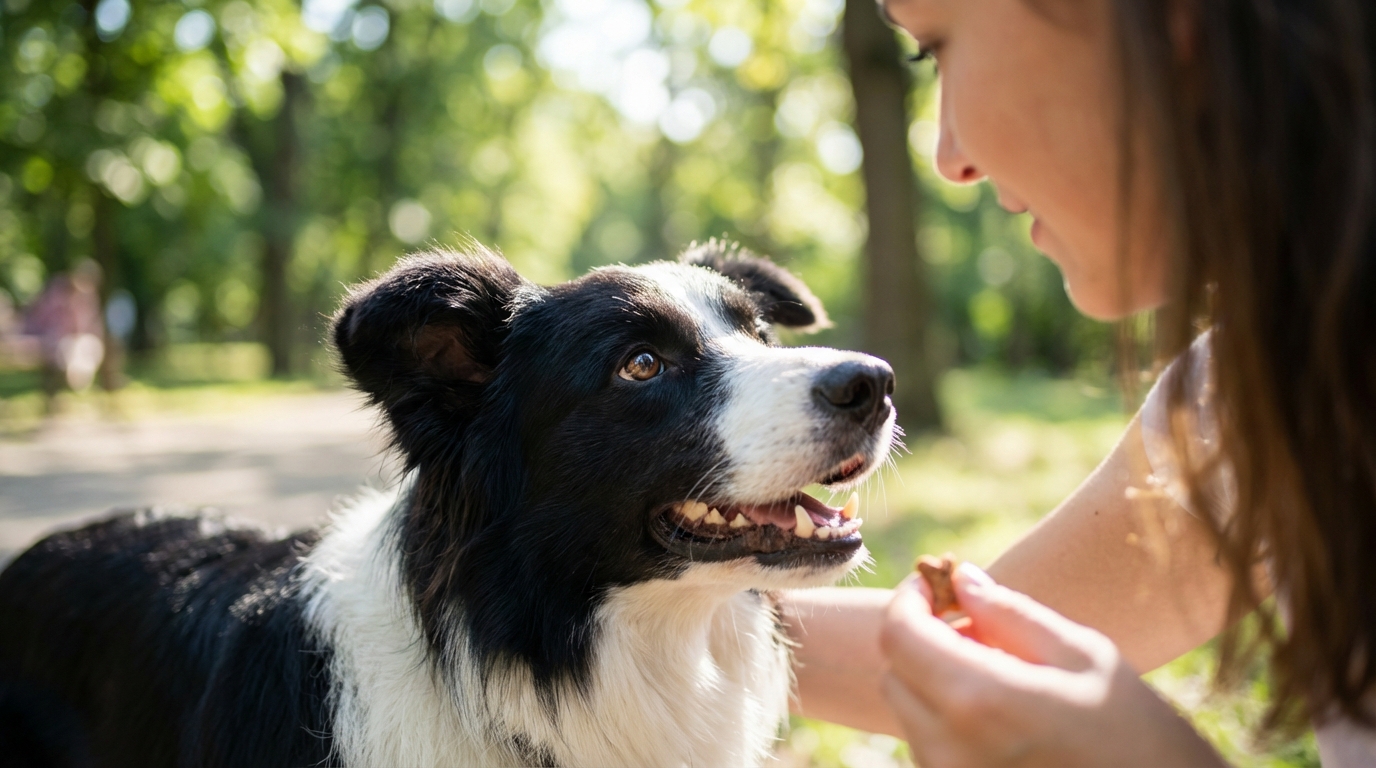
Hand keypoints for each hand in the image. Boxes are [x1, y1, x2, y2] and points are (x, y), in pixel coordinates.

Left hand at [880, 564, 1227, 767]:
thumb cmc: (1135, 731)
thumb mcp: (1081, 654)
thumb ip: (1009, 612)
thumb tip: (960, 577)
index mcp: (980, 699)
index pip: (899, 635)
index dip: (908, 599)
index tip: (933, 584)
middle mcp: (949, 747)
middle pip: (896, 673)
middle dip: (923, 638)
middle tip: (975, 625)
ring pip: (909, 711)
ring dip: (934, 680)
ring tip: (998, 671)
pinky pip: (929, 746)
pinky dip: (946, 718)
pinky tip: (999, 712)